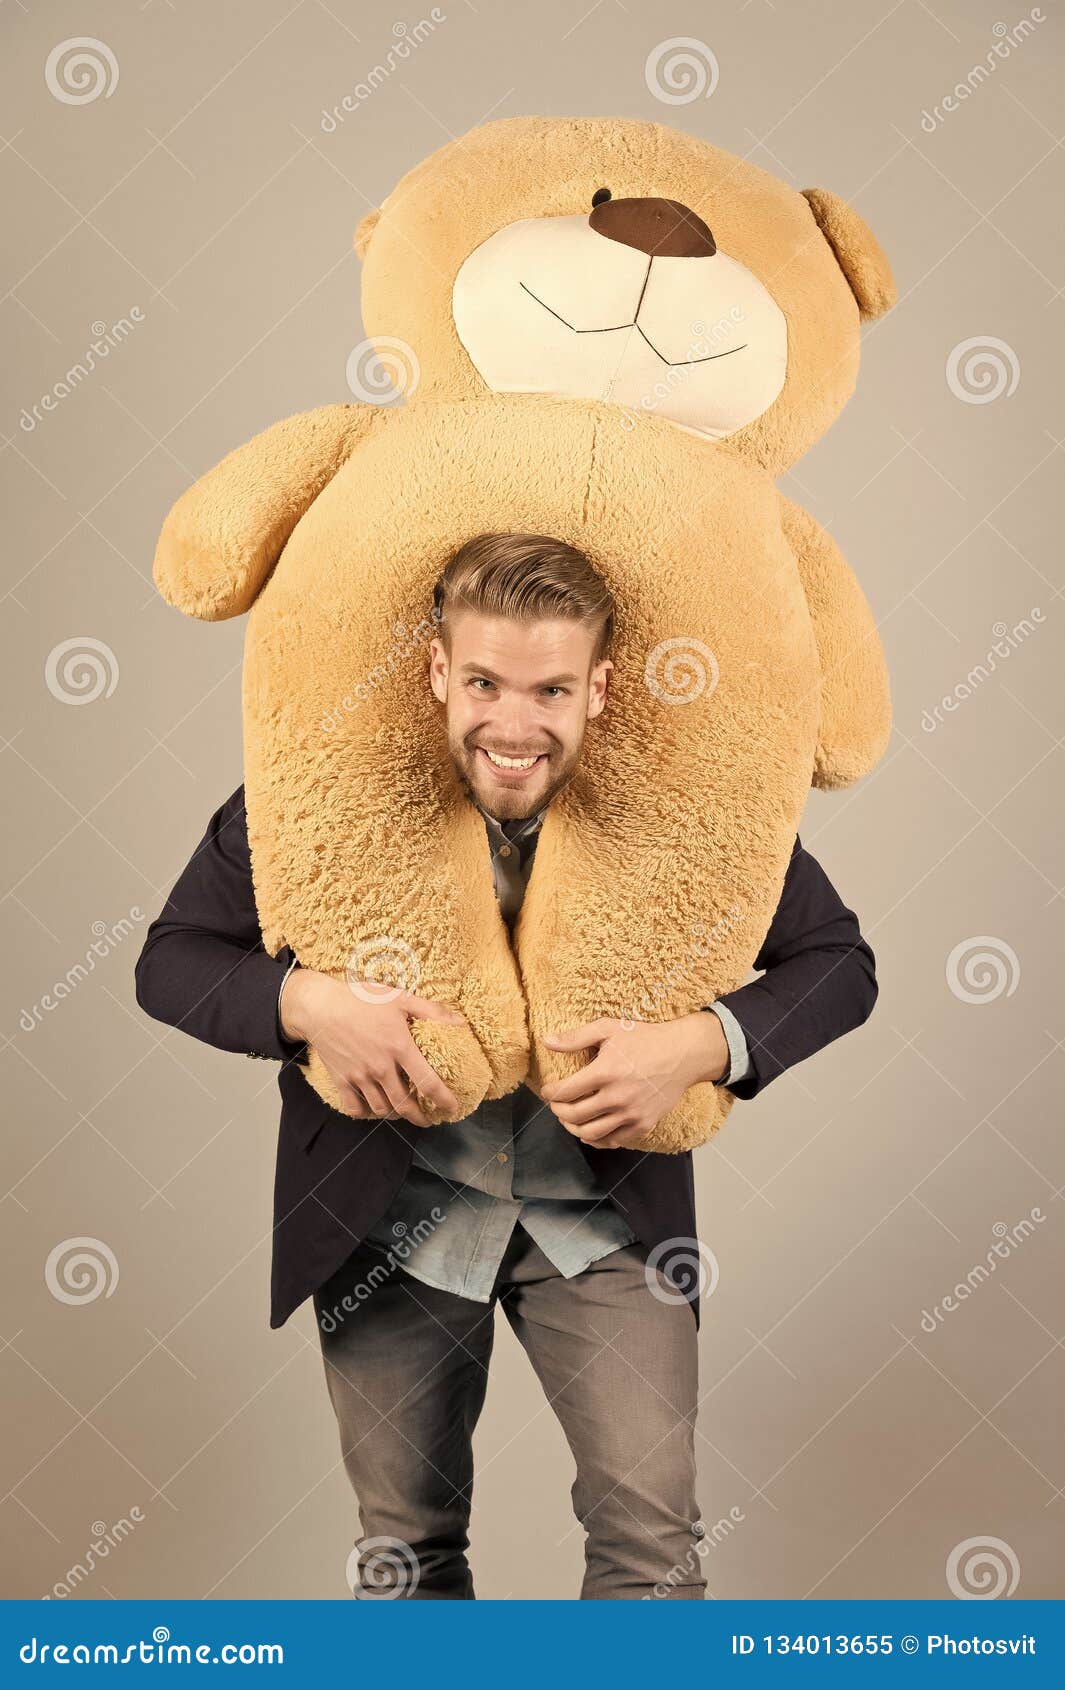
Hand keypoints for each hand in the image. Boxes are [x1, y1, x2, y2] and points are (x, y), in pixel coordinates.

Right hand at [280, 968, 465, 1126]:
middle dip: (419, 1117)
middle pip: (404, 1104)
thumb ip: (432, 1011)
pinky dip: (366, 1113)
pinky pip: (355, 1108)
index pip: (427, 1082)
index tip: (452, 1108)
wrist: (320, 1005)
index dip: (443, 1100)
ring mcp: (359, 1076)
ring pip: (381, 1109)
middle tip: (428, 1120)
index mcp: (399, 1047)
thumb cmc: (362, 998)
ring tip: (402, 1112)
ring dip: (395, 1114)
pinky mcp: (341, 1080)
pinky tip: (373, 1108)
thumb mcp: (400, 998)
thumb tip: (461, 1024)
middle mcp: (380, 1067)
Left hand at [540, 1012, 728, 1148]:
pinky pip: (613, 1140)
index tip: (547, 1090)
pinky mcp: (644, 1124)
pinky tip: (590, 1131)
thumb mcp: (609, 1029)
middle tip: (556, 1104)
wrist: (683, 1054)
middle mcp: (617, 1097)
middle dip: (558, 1111)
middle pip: (574, 1115)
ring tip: (569, 1118)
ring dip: (572, 1128)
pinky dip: (596, 1139)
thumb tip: (547, 1042)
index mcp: (605, 1072)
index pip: (565, 1092)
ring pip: (590, 1133)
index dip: (550, 1092)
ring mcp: (631, 1114)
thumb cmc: (645, 1038)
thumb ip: (576, 1037)